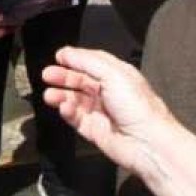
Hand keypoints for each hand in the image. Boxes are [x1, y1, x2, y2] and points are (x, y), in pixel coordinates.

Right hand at [42, 46, 176, 177]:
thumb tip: (67, 53)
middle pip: (80, 80)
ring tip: (49, 95)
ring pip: (75, 100)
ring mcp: (101, 112)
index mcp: (118, 75)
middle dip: (63, 77)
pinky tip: (64, 107)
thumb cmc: (139, 107)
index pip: (92, 62)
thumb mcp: (114, 74)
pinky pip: (76, 119)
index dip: (75, 58)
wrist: (148, 143)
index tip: (58, 56)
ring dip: (61, 95)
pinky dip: (68, 112)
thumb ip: (88, 61)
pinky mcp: (95, 130)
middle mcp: (109, 92)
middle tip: (47, 75)